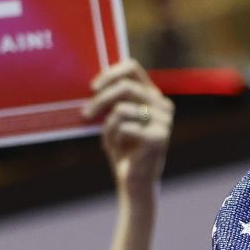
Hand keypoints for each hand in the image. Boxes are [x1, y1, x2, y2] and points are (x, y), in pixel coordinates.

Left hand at [83, 60, 173, 194]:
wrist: (134, 181)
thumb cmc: (123, 149)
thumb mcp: (115, 120)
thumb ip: (111, 99)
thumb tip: (92, 83)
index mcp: (153, 95)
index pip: (132, 68)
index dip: (110, 73)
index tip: (92, 88)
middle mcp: (163, 105)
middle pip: (125, 87)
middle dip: (100, 100)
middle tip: (85, 114)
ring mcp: (164, 121)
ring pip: (121, 109)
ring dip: (108, 126)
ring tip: (110, 141)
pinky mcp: (159, 137)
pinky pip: (124, 127)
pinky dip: (114, 138)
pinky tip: (120, 149)